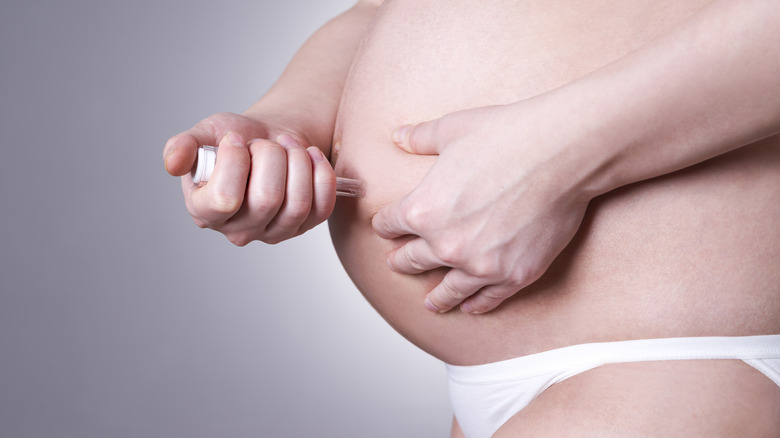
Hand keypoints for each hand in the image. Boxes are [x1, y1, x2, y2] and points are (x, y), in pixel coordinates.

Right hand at [163, 112, 336, 244]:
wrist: (270, 138)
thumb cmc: (236, 137)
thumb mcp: (206, 134)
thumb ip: (184, 146)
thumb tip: (172, 163)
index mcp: (206, 211)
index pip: (225, 198)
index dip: (235, 161)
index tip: (236, 139)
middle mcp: (238, 230)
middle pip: (267, 199)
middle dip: (271, 157)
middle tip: (265, 143)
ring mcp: (273, 233)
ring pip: (297, 205)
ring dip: (298, 163)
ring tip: (288, 146)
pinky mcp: (303, 227)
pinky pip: (321, 208)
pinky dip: (322, 175)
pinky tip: (312, 156)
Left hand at [371, 103, 590, 313]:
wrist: (563, 153)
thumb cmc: (507, 135)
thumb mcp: (452, 129)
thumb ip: (420, 138)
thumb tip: (398, 136)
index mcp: (423, 209)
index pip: (390, 224)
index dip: (386, 224)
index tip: (387, 227)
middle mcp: (446, 244)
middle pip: (412, 259)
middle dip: (402, 260)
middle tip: (399, 264)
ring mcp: (481, 265)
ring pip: (448, 290)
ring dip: (436, 297)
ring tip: (431, 303)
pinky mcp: (515, 275)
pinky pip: (488, 299)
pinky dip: (477, 304)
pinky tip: (471, 307)